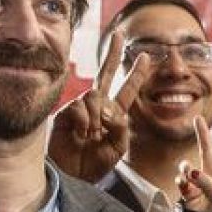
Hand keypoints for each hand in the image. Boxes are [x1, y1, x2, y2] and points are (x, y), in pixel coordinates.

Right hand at [48, 29, 148, 182]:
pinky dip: (83, 121)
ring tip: (90, 136)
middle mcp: (98, 107)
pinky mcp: (65, 113)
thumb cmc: (96, 164)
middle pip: (106, 74)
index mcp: (114, 114)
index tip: (146, 56)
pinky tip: (81, 133)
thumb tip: (110, 108)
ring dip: (97, 117)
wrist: (74, 176)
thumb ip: (121, 127)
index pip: (127, 89)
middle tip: (119, 35)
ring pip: (95, 95)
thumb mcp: (119, 147)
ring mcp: (81, 109)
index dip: (136, 73)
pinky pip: (79, 106)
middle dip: (114, 54)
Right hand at [177, 116, 211, 211]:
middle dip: (202, 134)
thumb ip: (208, 184)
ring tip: (190, 174)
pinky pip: (181, 181)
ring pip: (188, 165)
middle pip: (206, 150)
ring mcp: (199, 182)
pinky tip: (185, 186)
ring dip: (186, 166)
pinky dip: (182, 181)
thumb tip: (191, 171)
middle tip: (197, 118)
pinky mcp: (188, 192)